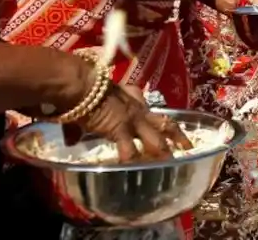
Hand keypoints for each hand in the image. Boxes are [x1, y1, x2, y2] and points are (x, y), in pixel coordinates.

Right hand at [74, 83, 191, 160]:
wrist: (82, 84)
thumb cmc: (85, 90)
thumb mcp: (93, 103)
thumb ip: (85, 123)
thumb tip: (69, 140)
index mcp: (133, 99)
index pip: (152, 111)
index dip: (161, 120)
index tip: (169, 127)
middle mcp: (138, 109)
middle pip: (165, 123)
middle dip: (178, 135)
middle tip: (187, 146)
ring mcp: (133, 120)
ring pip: (156, 139)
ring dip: (164, 153)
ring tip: (172, 164)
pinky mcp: (121, 129)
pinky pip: (130, 150)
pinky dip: (133, 162)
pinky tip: (138, 173)